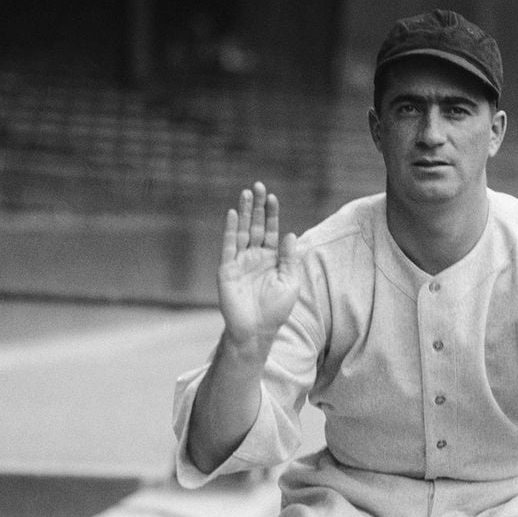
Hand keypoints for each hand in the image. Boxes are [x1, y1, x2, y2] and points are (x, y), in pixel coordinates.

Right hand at [217, 182, 299, 354]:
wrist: (257, 331)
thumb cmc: (276, 310)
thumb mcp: (289, 282)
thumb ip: (289, 258)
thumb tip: (290, 233)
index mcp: (270, 258)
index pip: (270, 230)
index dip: (271, 214)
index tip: (273, 197)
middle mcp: (254, 256)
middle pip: (255, 225)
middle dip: (257, 206)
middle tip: (258, 185)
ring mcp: (240, 261)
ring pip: (242, 231)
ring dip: (244, 212)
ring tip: (246, 192)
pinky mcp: (227, 269)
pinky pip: (229, 246)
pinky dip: (231, 230)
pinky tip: (234, 214)